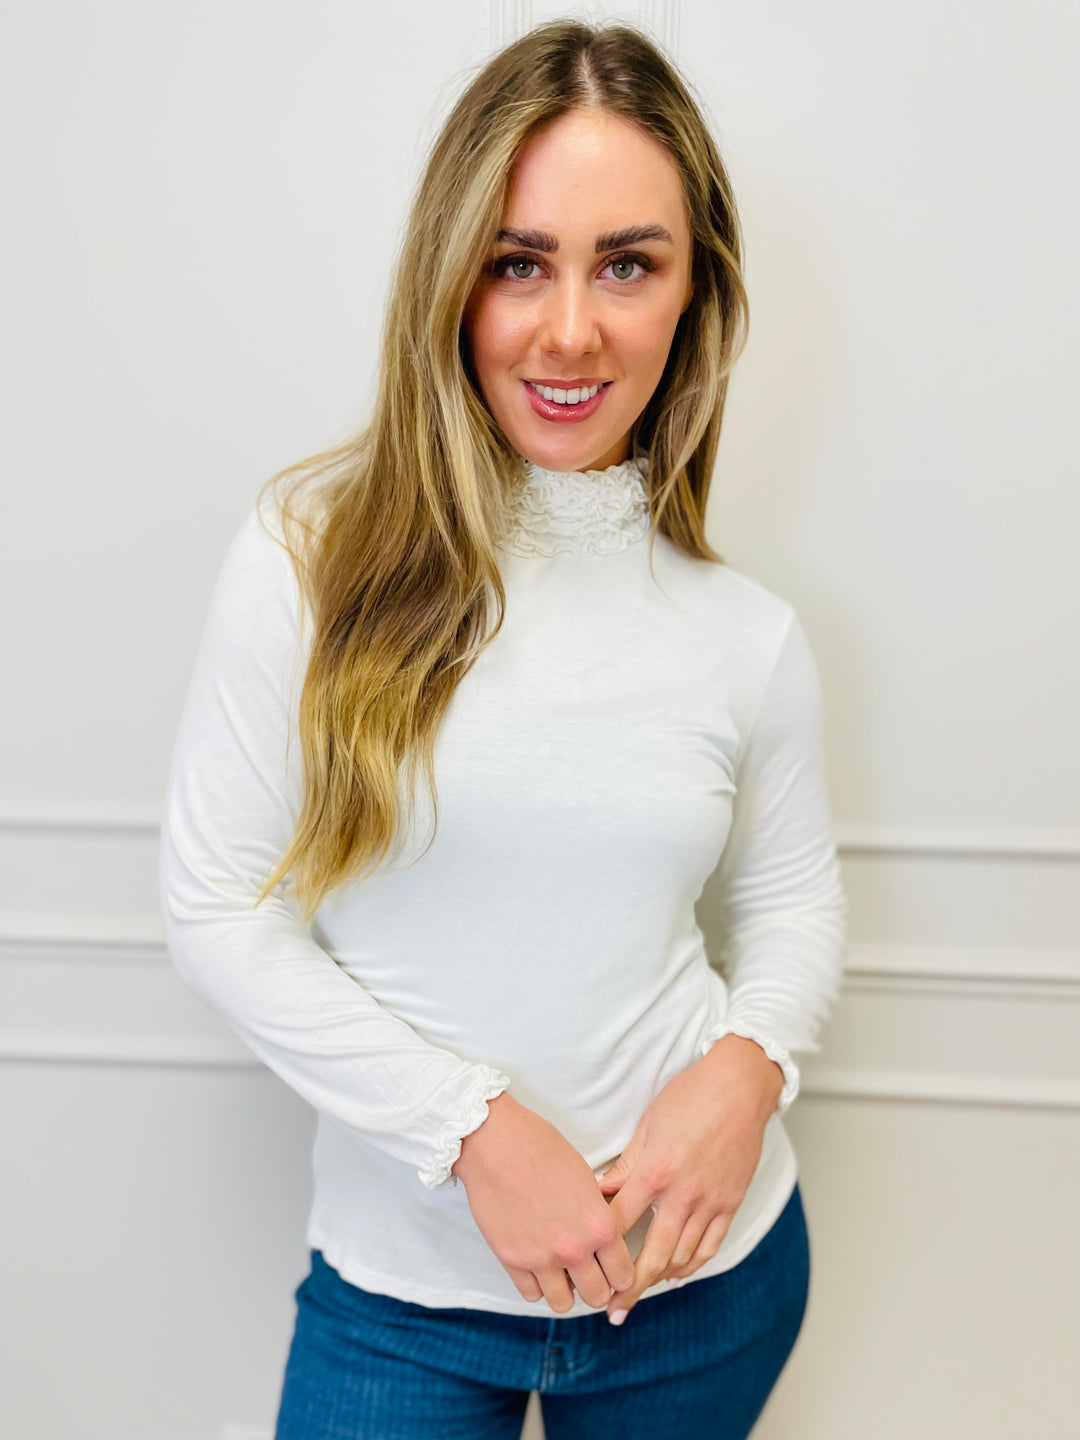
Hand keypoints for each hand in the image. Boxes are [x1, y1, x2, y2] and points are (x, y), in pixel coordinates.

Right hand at [452, 1091, 635, 1313]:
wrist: (497, 1142)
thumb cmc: (542, 1149)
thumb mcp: (585, 1178)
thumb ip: (597, 1215)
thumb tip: (604, 1238)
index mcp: (599, 1225)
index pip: (623, 1275)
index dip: (620, 1274)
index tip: (612, 1269)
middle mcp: (574, 1248)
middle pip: (596, 1296)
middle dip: (595, 1286)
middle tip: (587, 1272)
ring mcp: (541, 1258)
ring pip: (563, 1303)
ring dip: (565, 1290)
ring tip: (560, 1271)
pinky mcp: (511, 1260)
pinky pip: (531, 1294)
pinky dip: (536, 1284)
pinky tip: (536, 1265)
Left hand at [595, 1034, 783, 1322]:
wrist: (738, 1087)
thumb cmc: (690, 1097)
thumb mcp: (648, 1125)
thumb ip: (626, 1165)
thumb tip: (601, 1192)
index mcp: (655, 1172)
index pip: (618, 1221)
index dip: (598, 1245)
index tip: (584, 1262)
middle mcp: (682, 1195)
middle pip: (650, 1255)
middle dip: (628, 1287)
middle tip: (612, 1309)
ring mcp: (710, 1203)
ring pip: (681, 1257)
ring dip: (658, 1279)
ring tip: (638, 1292)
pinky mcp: (730, 1203)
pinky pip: (710, 1246)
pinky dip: (691, 1265)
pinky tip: (676, 1273)